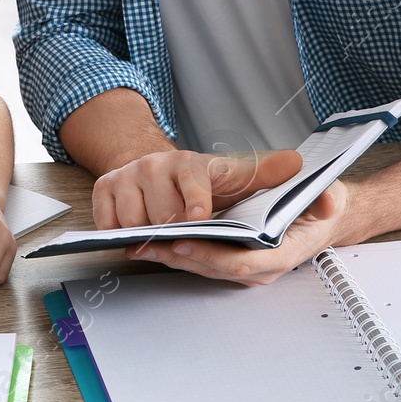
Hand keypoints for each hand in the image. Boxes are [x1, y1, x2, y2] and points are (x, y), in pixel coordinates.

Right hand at [91, 147, 304, 229]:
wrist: (155, 168)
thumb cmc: (199, 182)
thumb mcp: (234, 177)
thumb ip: (265, 174)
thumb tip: (296, 163)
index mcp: (188, 162)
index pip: (192, 182)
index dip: (196, 202)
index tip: (200, 218)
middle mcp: (153, 164)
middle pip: (160, 212)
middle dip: (173, 231)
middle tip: (183, 239)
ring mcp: (126, 175)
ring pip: (131, 218)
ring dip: (146, 235)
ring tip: (161, 238)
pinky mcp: (104, 187)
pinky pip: (107, 220)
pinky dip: (118, 233)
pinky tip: (135, 236)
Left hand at [130, 180, 350, 285]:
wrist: (320, 219)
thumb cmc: (318, 209)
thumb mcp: (327, 198)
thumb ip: (325, 200)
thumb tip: (327, 202)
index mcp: (281, 255)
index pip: (241, 263)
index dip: (211, 255)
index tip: (185, 242)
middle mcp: (260, 268)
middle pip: (214, 268)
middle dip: (180, 257)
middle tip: (149, 243)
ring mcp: (245, 269)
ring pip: (203, 268)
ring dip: (171, 257)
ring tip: (141, 243)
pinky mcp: (232, 263)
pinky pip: (201, 262)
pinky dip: (177, 254)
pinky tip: (153, 242)